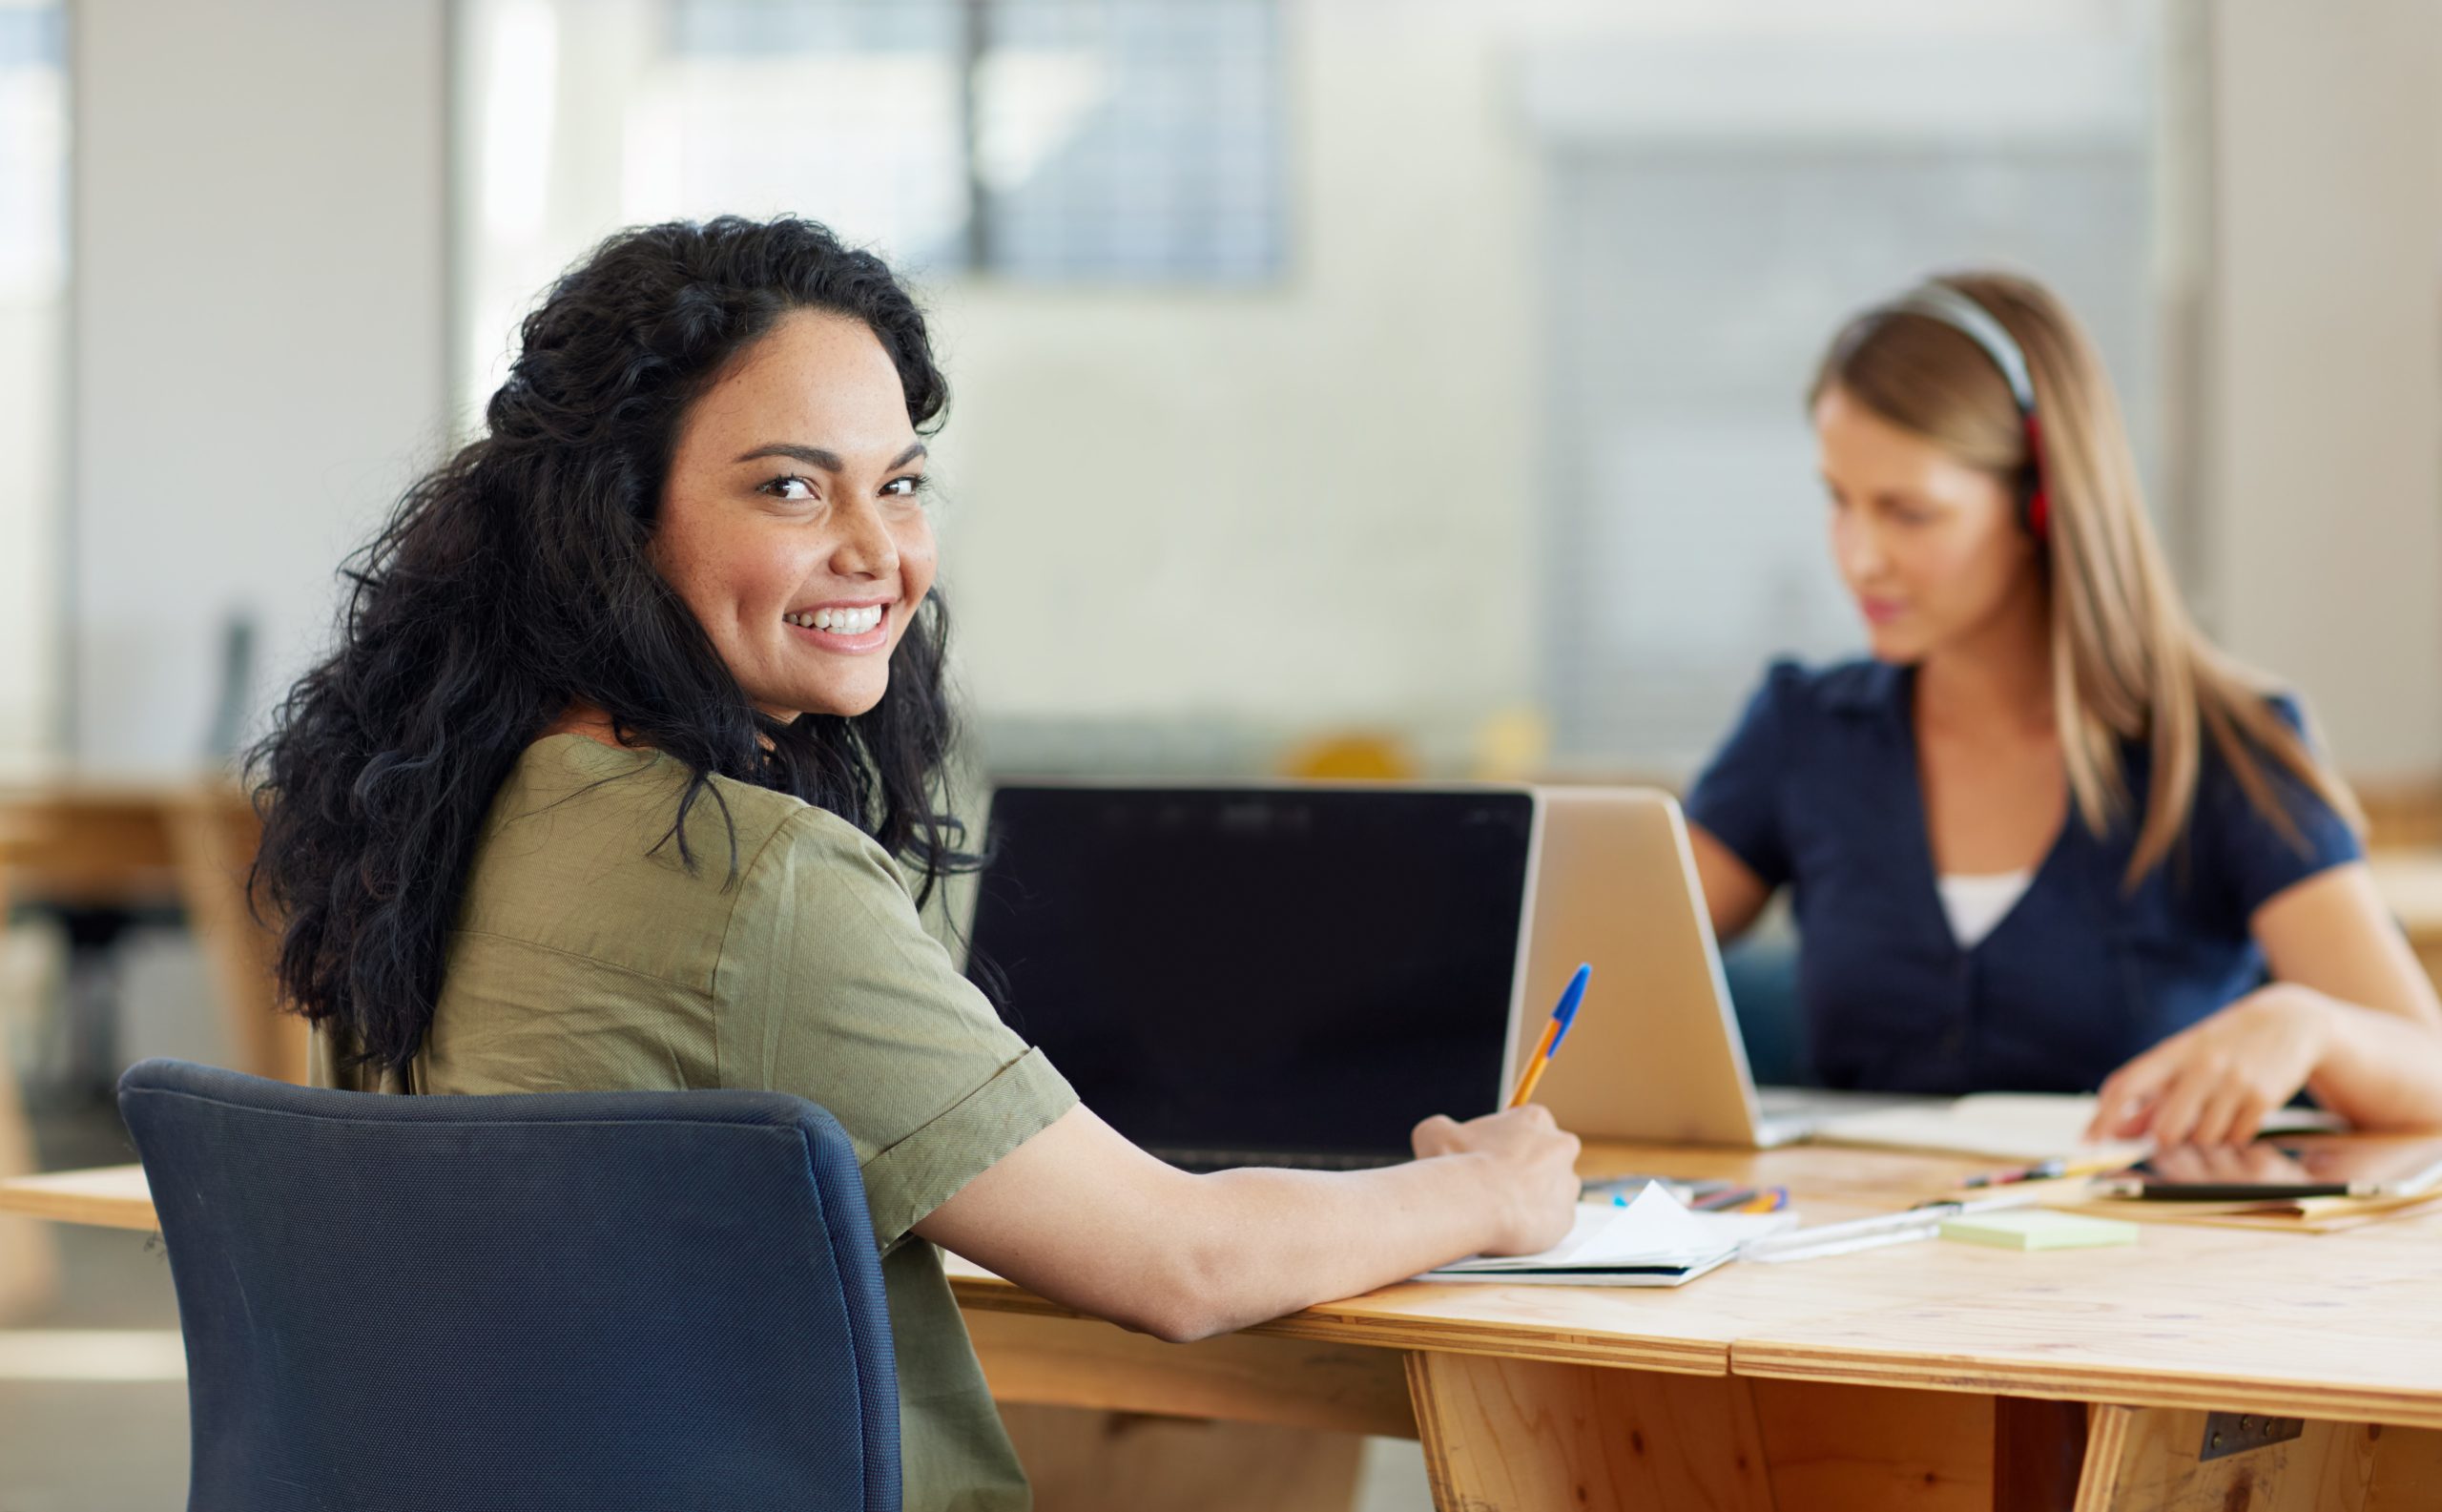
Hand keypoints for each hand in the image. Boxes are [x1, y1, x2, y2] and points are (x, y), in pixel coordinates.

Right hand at [1412, 1104, 1581, 1255]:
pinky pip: (1548, 1220)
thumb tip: (1442, 1134)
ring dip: (1529, 1196)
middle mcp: (1560, 1147)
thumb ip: (1444, 1128)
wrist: (1474, 1205)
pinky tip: (1507, 1224)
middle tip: (1493, 1181)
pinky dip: (1530, 1223)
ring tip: (1498, 1207)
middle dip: (1525, 1167)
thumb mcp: (1435, 1131)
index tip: (1486, 1154)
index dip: (1505, 1140)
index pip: (1526, 1125)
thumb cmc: (1458, 1163)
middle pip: (1546, 1155)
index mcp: (1536, 1118)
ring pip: (1550, 1189)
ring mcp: (1567, 1184)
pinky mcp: (1566, 1218)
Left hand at [2087, 985, 2332, 1146]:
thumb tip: (2119, 1132)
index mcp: (2173, 1051)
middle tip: (2178, 1124)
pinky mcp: (2263, 1098)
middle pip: (2167, 1130)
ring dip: (2203, 1136)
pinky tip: (2238, 1109)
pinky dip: (2232, 1134)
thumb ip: (2150, 1095)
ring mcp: (2234, 1082)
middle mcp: (2202, 1065)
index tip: (2087, 1140)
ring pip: (2202, 1139)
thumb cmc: (2223, 1044)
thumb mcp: (2183, 1058)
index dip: (2103, 1116)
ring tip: (2215, 1107)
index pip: (2127, 1085)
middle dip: (2167, 1138)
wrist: (2289, 1021)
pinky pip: (2235, 1138)